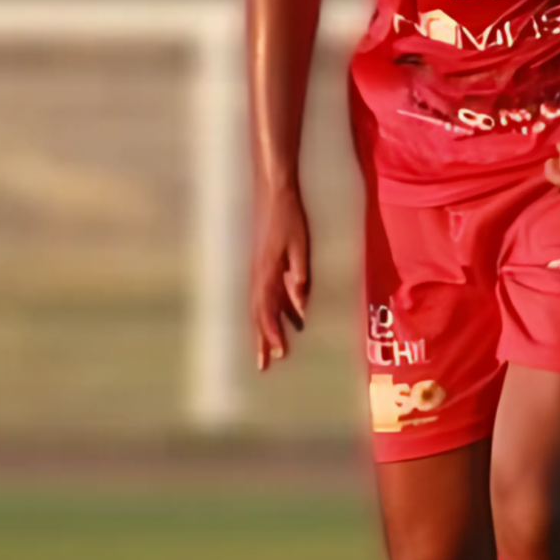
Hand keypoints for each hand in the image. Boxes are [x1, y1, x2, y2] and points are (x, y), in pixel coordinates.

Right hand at [252, 184, 311, 370]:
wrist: (274, 194)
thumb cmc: (289, 218)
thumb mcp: (299, 247)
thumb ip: (299, 274)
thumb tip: (300, 304)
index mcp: (267, 273)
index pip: (269, 311)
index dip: (273, 334)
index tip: (280, 354)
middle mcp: (259, 275)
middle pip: (259, 315)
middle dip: (262, 341)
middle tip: (264, 366)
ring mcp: (258, 270)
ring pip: (259, 308)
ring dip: (263, 331)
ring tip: (269, 352)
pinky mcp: (262, 265)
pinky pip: (265, 295)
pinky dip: (270, 313)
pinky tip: (284, 320)